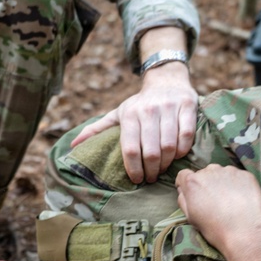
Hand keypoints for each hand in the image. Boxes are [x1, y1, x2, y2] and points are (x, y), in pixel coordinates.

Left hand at [71, 59, 196, 184]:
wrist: (166, 80)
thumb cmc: (140, 104)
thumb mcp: (118, 113)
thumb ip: (97, 129)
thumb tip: (73, 146)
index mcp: (130, 114)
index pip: (130, 148)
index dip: (133, 168)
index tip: (136, 180)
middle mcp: (149, 110)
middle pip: (151, 151)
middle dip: (151, 170)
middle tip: (151, 178)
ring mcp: (169, 108)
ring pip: (169, 146)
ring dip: (166, 163)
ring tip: (162, 170)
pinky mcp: (187, 107)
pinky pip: (186, 136)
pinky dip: (182, 150)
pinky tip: (177, 156)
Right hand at [177, 165, 260, 260]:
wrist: (248, 235)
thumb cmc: (217, 233)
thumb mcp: (192, 221)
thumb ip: (185, 203)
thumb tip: (185, 194)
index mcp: (191, 183)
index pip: (182, 177)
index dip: (188, 188)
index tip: (196, 200)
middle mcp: (209, 172)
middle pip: (203, 174)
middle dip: (207, 186)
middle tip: (215, 206)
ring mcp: (229, 172)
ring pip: (221, 174)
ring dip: (223, 185)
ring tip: (231, 205)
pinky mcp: (246, 176)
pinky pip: (238, 178)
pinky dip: (239, 187)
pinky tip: (243, 203)